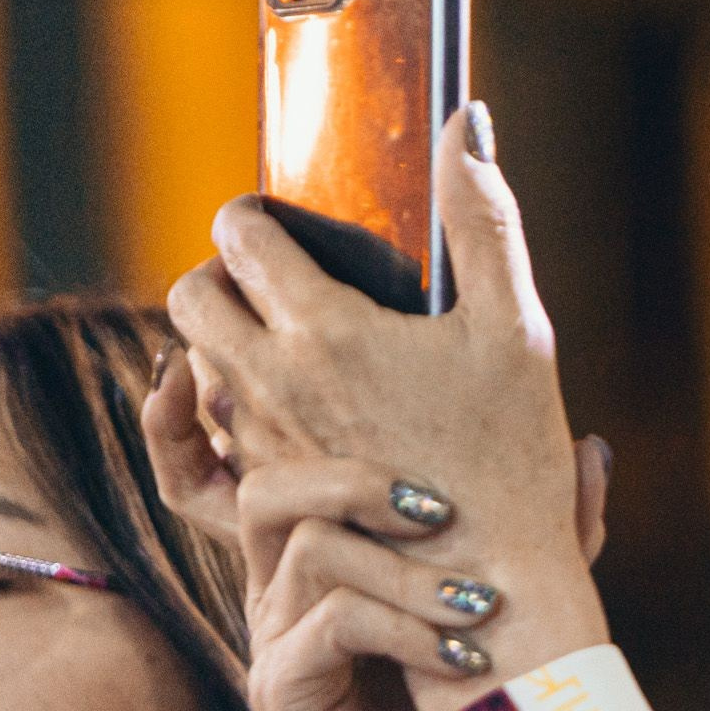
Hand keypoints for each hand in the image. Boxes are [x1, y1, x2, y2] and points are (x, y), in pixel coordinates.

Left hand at [158, 104, 610, 710]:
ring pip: (195, 371)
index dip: (258, 217)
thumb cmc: (516, 459)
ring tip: (288, 350)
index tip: (291, 226)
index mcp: (326, 329)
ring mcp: (261, 449)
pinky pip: (195, 453)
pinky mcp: (262, 505)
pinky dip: (207, 422)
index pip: (240, 234)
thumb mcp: (517, 326)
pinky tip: (251, 414)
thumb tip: (466, 119)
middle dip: (224, 278)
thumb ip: (485, 217)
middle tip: (277, 284)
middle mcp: (273, 385)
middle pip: (192, 297)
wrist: (493, 591)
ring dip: (227, 349)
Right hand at [229, 455, 585, 710]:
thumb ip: (546, 529)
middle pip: (269, 488)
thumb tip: (590, 447)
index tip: (327, 418)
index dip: (270, 431)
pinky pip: (335, 625)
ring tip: (479, 608)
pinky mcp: (285, 694)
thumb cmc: (475, 705)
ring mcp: (274, 641)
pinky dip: (410, 630)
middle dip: (353, 478)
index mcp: (322, 554)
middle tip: (440, 510)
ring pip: (314, 549)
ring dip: (411, 569)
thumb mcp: (517, 602)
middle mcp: (281, 589)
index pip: (273, 465)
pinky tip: (463, 660)